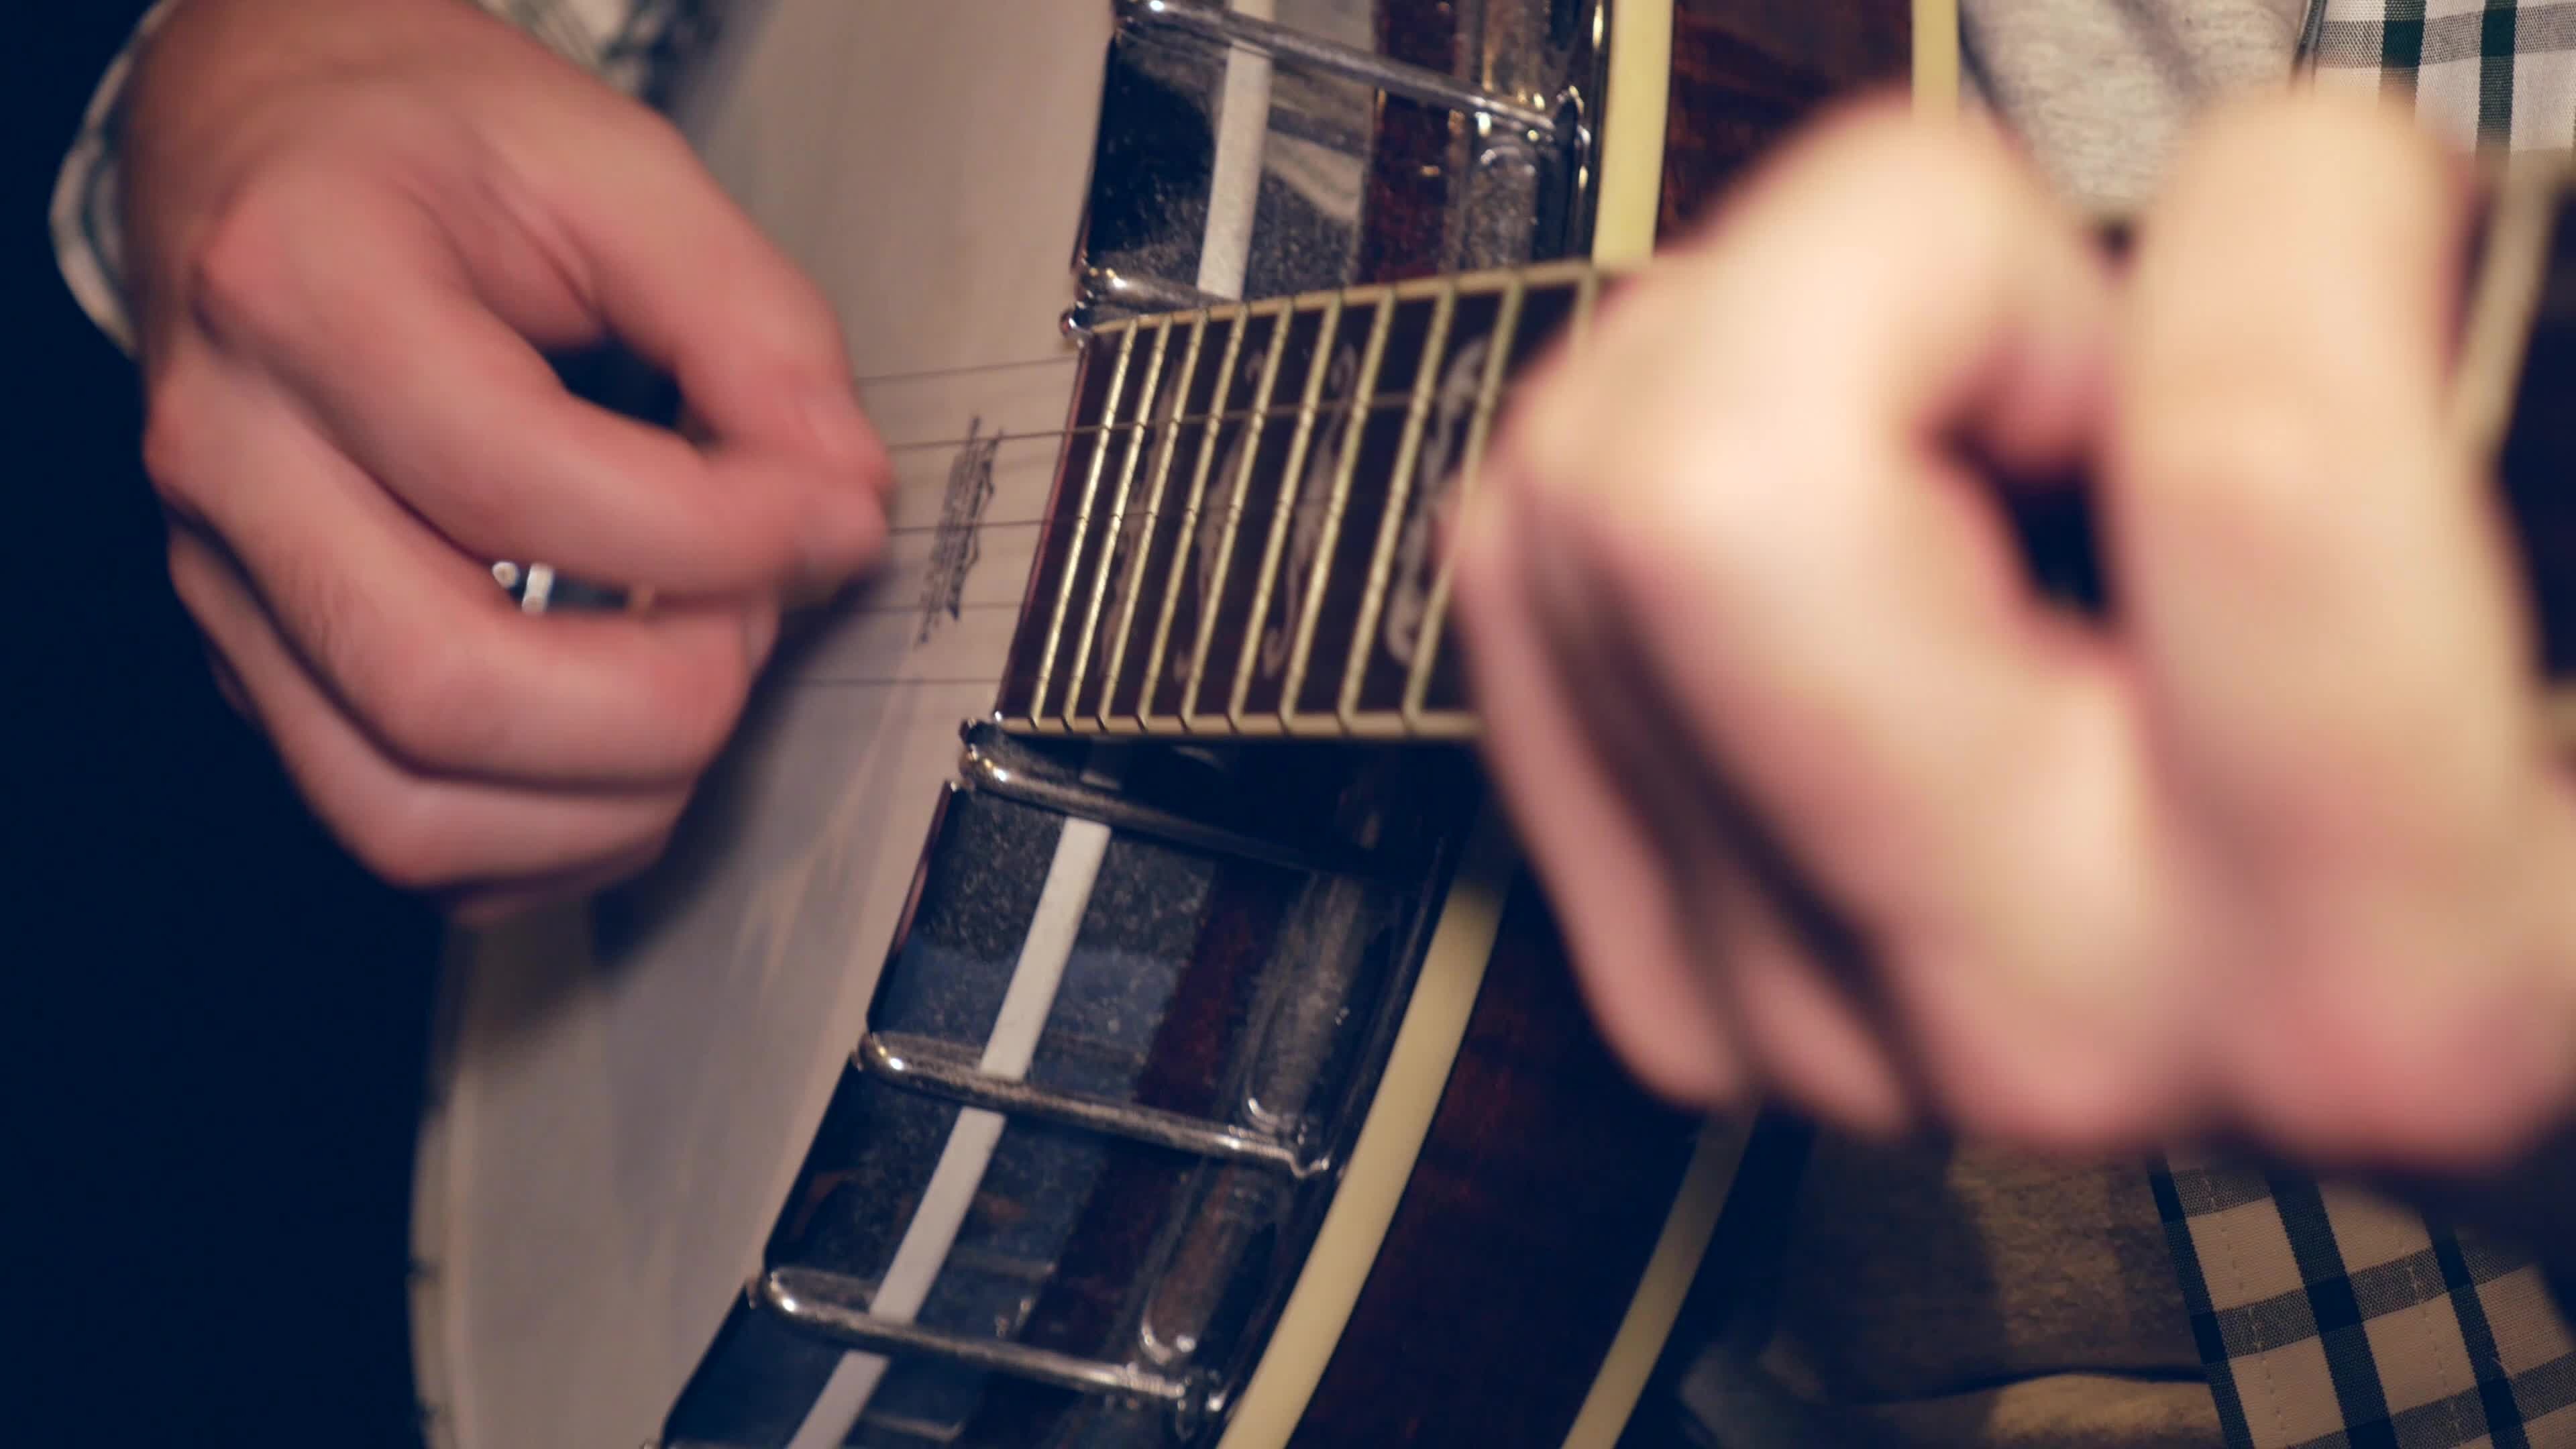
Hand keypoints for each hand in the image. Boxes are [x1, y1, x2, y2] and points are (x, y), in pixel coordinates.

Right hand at [121, 0, 888, 919]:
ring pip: (406, 810)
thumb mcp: (608, 159)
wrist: (263, 139)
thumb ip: (751, 321)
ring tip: (706, 684)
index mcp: (304, 292)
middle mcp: (236, 459)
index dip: (721, 535)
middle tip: (761, 617)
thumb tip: (844, 489)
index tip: (830, 517)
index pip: (521, 481)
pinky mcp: (262, 663)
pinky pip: (397, 832)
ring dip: (613, 800)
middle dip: (667, 699)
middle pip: (445, 687)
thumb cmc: (419, 144)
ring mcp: (229, 584)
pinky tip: (634, 760)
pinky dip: (545, 843)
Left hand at [1450, 93, 2575, 1171]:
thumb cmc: (2510, 794)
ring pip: (1570, 492)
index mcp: (2365, 951)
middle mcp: (2046, 1007)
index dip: (2302, 212)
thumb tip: (2262, 194)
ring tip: (1962, 412)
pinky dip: (1663, 437)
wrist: (2392, 1022)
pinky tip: (1847, 495)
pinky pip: (1519, 572)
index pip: (2235, 460)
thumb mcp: (2559, 568)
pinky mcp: (1678, 977)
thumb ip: (2424, 385)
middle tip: (2063, 323)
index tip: (2341, 212)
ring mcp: (1814, 1011)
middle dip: (1888, 259)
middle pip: (1711, 490)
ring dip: (1765, 334)